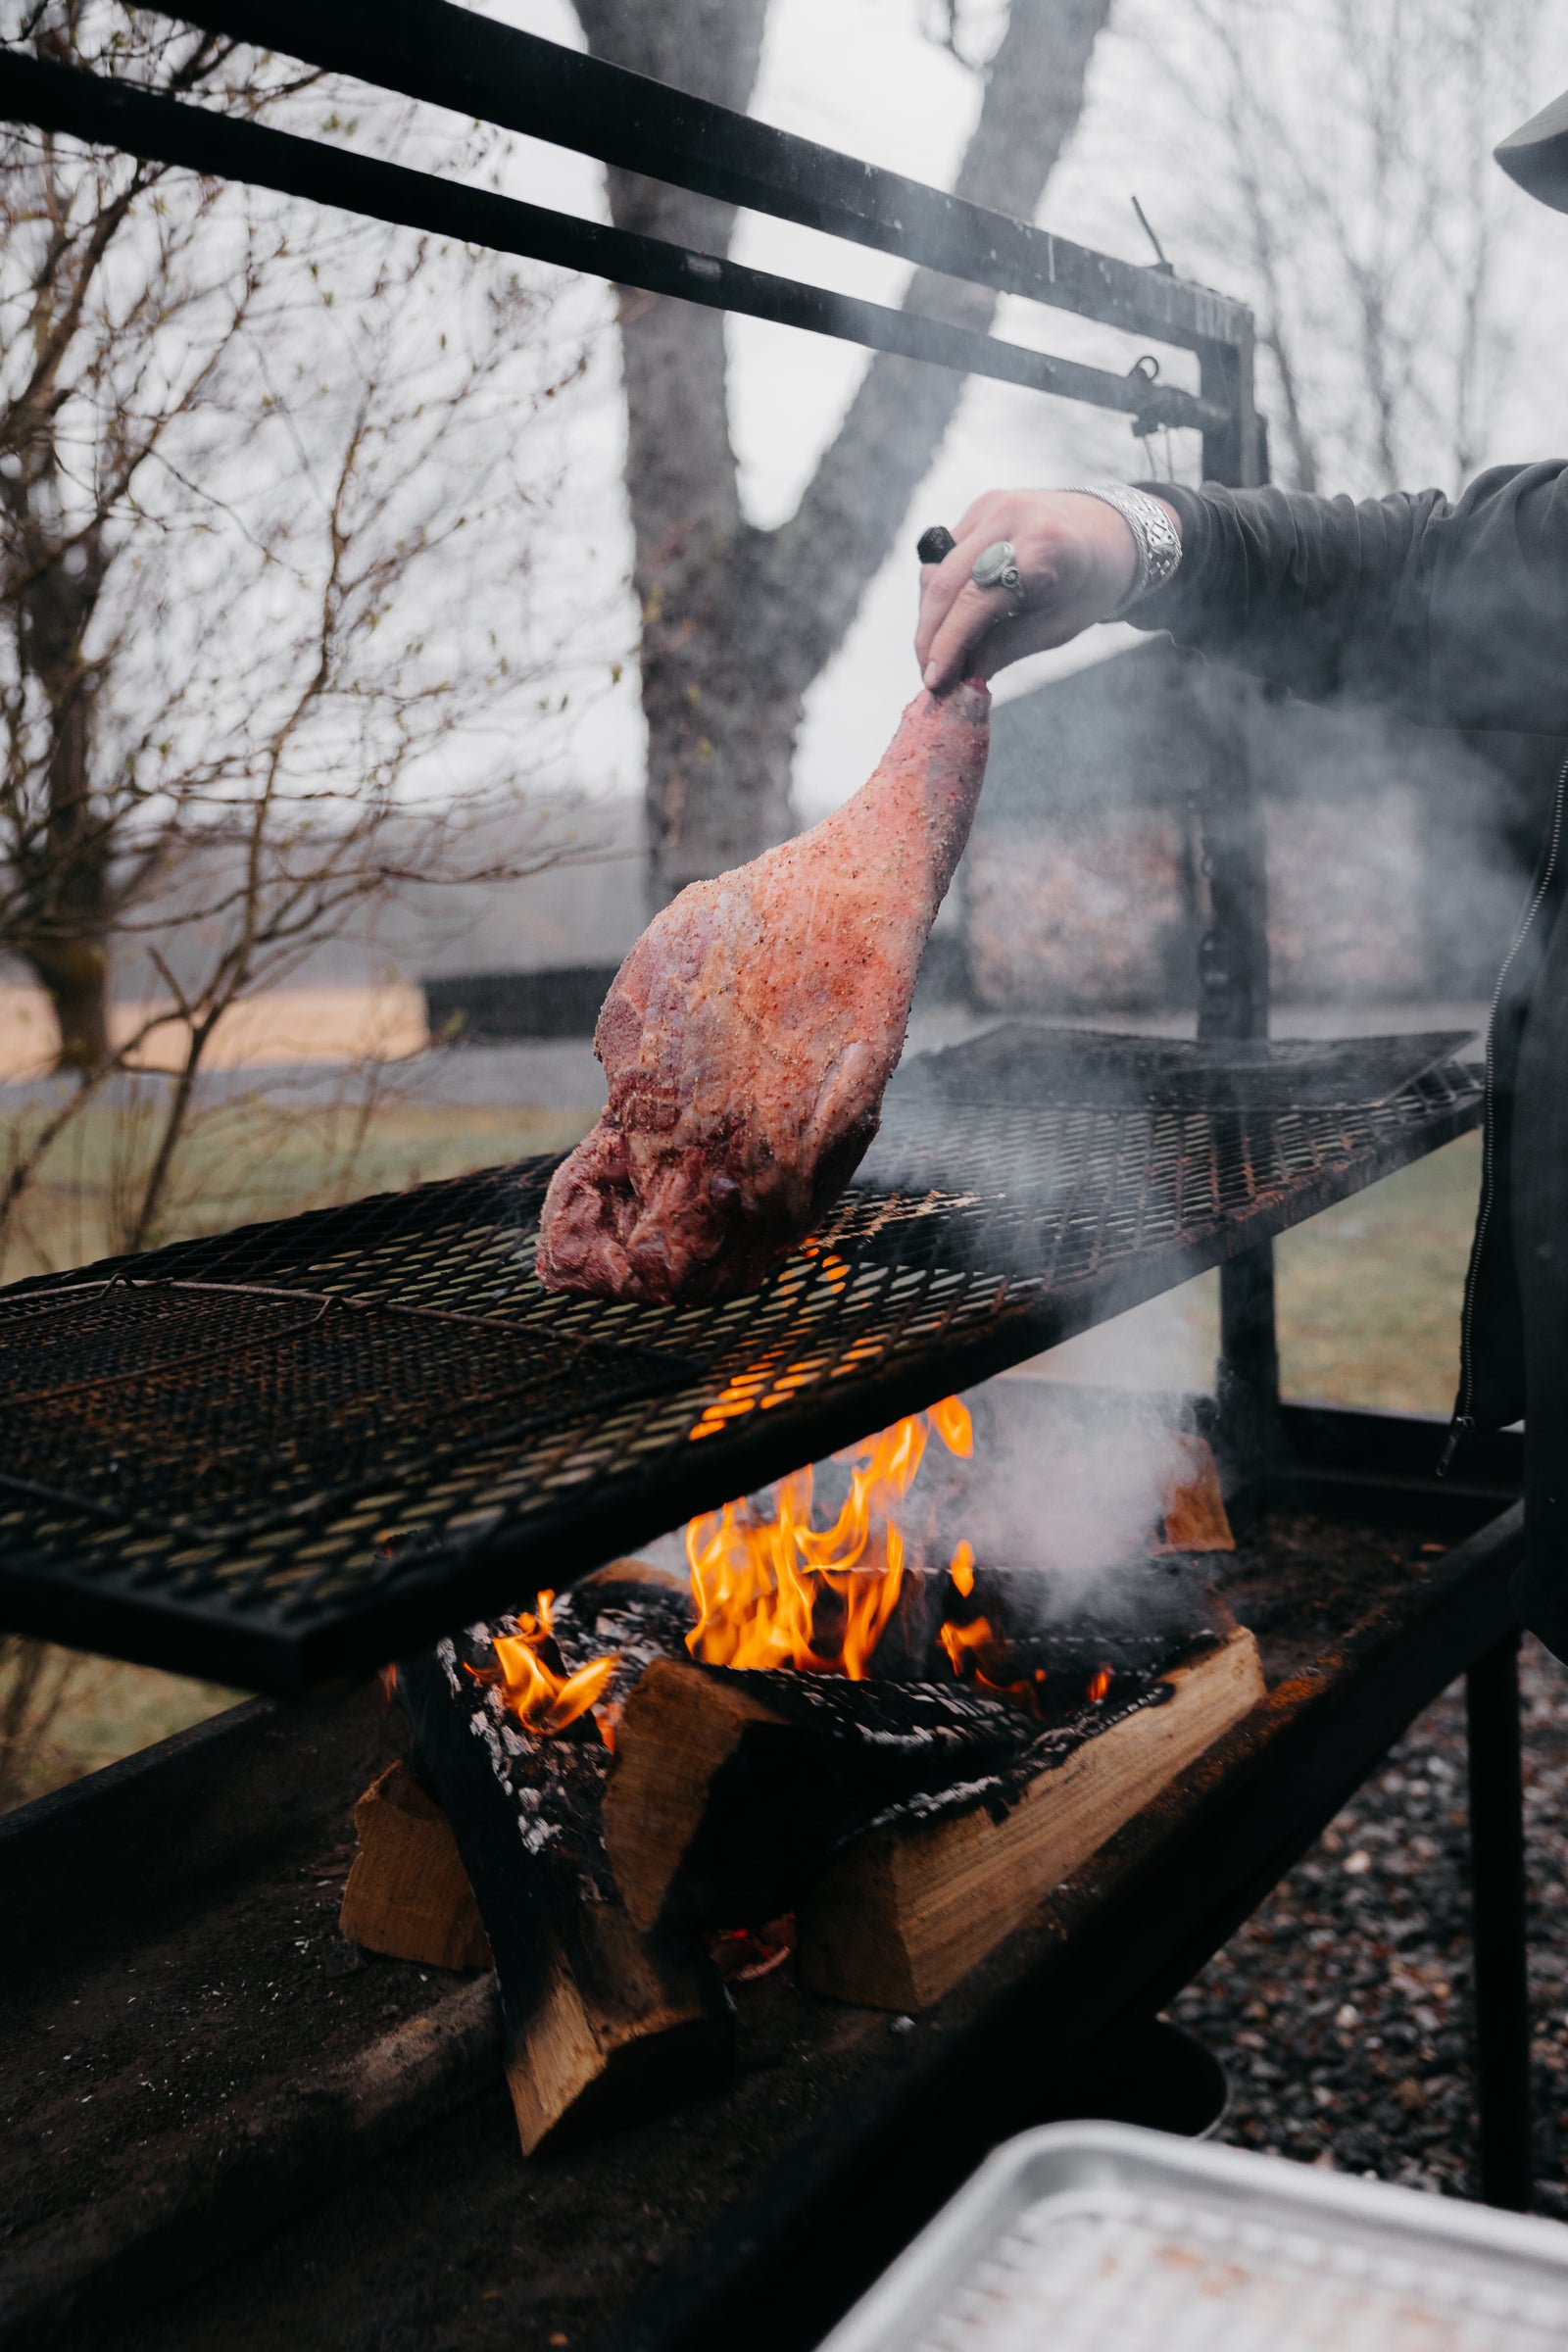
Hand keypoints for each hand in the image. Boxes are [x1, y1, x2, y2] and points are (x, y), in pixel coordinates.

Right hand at [915, 489, 1179, 690]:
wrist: (1111, 531)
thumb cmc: (1089, 585)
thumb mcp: (1058, 627)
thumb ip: (1006, 649)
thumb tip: (960, 677)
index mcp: (1041, 548)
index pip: (975, 601)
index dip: (947, 644)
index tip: (933, 679)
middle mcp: (1011, 518)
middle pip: (945, 583)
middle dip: (929, 634)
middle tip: (928, 673)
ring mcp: (992, 506)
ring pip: (936, 569)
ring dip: (930, 616)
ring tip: (939, 651)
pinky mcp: (982, 506)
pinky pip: (945, 556)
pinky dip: (941, 592)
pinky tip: (951, 618)